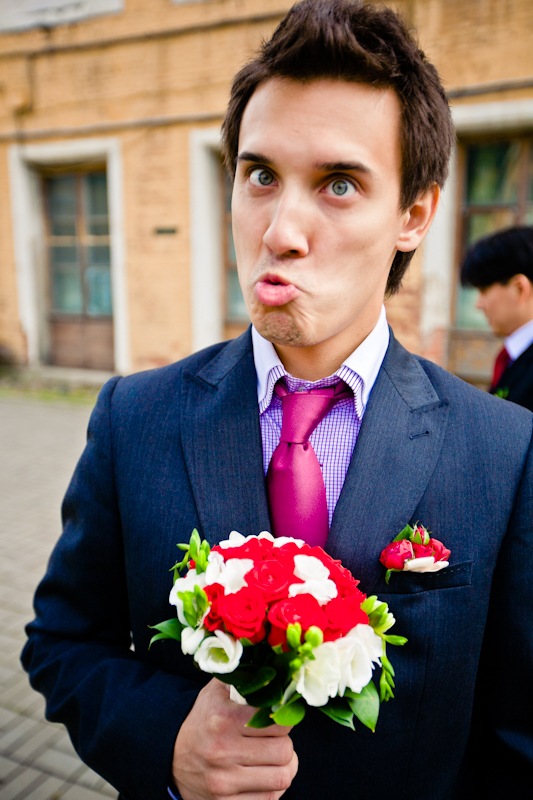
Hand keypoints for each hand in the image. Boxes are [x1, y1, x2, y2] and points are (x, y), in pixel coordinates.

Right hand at [172, 678, 297, 798]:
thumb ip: (241, 674)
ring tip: (276, 759)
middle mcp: (223, 751)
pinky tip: (264, 777)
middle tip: (277, 739)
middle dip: (286, 744)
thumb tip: (273, 661)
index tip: (279, 717)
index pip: (279, 720)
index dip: (285, 718)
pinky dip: (273, 789)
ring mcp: (224, 782)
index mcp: (223, 719)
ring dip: (285, 768)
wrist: (169, 756)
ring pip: (282, 778)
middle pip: (285, 751)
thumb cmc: (202, 720)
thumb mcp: (215, 692)